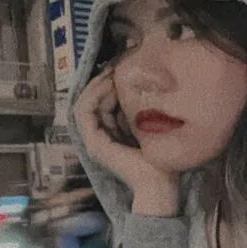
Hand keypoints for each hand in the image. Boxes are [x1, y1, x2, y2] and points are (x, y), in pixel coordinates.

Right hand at [74, 68, 180, 209]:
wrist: (160, 184)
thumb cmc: (162, 158)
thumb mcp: (152, 125)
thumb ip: (144, 109)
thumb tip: (148, 83)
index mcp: (112, 131)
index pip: (102, 100)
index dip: (108, 81)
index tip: (123, 65)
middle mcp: (100, 135)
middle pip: (92, 98)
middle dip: (102, 78)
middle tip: (116, 62)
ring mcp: (94, 140)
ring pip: (85, 102)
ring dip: (97, 84)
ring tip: (111, 71)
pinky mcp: (94, 143)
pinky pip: (84, 112)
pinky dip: (93, 96)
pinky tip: (108, 85)